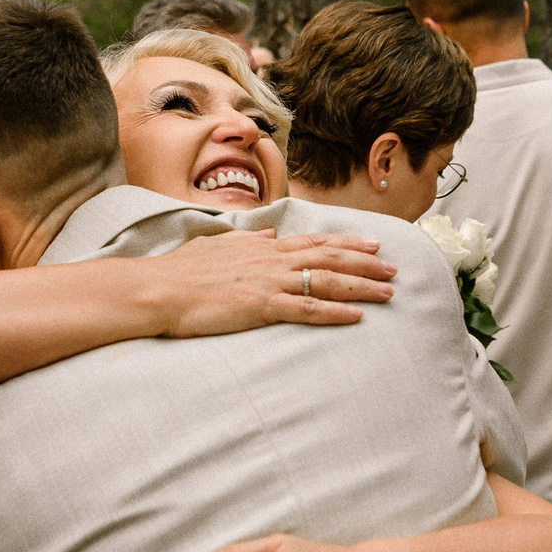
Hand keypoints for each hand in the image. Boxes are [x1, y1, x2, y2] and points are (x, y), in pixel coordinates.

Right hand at [152, 229, 396, 337]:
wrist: (158, 289)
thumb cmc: (180, 272)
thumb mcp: (215, 246)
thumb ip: (245, 241)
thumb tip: (266, 235)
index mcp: (261, 248)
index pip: (314, 242)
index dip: (347, 243)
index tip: (373, 244)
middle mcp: (271, 260)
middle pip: (330, 258)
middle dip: (365, 263)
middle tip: (394, 269)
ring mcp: (269, 282)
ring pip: (326, 281)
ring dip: (361, 286)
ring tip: (388, 292)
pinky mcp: (262, 306)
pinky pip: (307, 309)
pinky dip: (335, 311)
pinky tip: (357, 316)